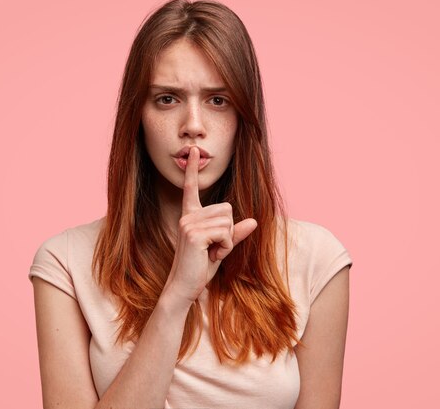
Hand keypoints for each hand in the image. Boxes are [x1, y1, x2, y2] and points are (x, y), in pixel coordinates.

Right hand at [163, 147, 257, 304]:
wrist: (185, 287)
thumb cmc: (200, 268)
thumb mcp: (222, 248)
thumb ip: (236, 234)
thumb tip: (254, 222)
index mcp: (191, 216)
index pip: (191, 189)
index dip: (193, 170)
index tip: (193, 152)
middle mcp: (188, 217)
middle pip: (227, 209)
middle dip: (229, 231)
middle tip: (214, 248)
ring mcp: (189, 224)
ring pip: (228, 221)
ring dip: (227, 241)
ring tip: (211, 252)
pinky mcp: (195, 234)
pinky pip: (225, 233)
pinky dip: (225, 247)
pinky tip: (211, 255)